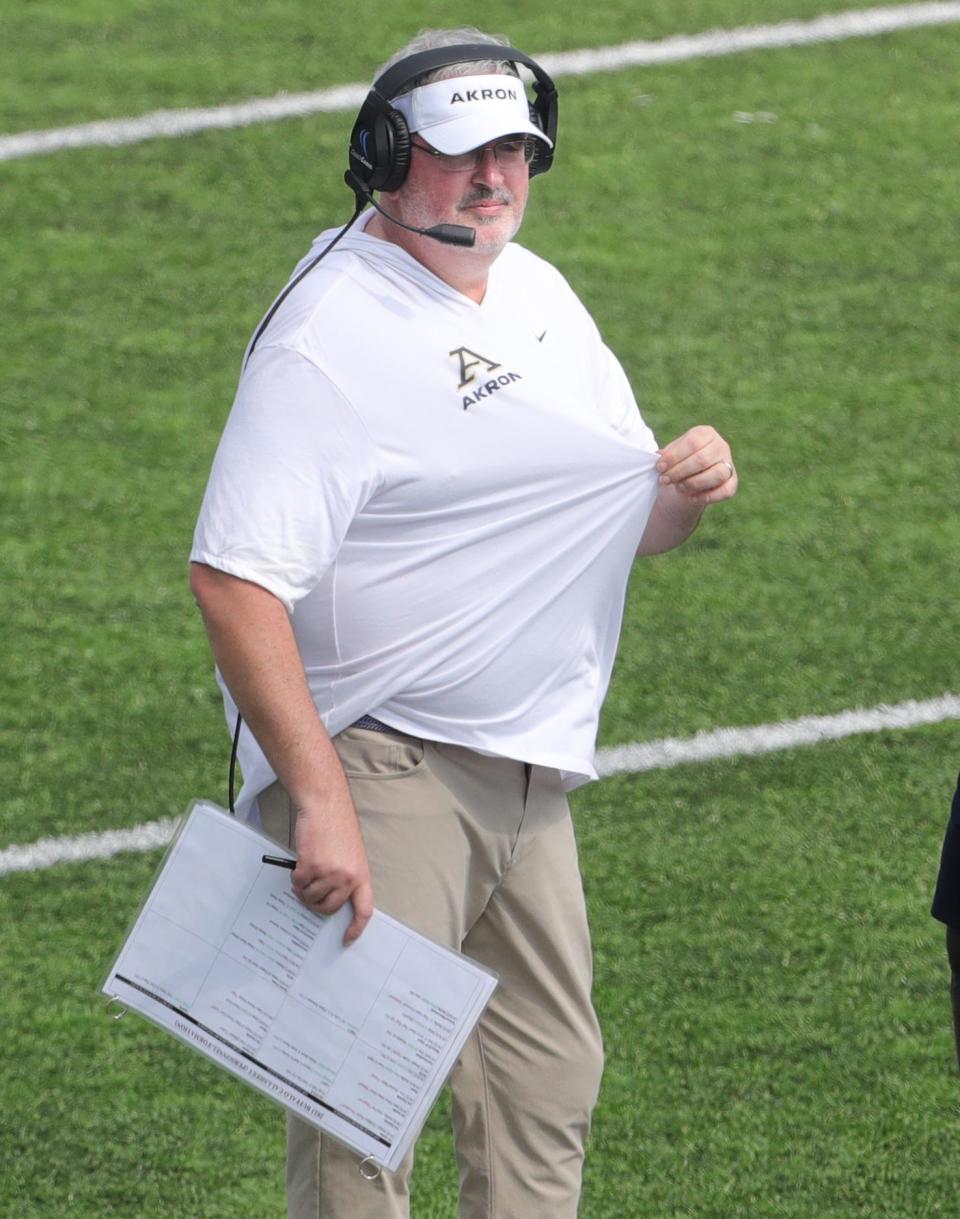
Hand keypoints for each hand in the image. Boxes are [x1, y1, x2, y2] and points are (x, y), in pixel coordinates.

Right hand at [291, 793, 373, 944]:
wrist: (326, 806)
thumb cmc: (338, 827)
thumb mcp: (351, 855)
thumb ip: (346, 876)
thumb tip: (332, 898)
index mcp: (361, 875)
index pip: (364, 910)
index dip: (356, 928)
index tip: (347, 939)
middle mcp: (347, 877)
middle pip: (329, 908)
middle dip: (317, 904)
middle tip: (310, 893)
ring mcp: (329, 873)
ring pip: (311, 897)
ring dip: (304, 890)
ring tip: (306, 872)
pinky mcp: (311, 866)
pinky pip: (298, 884)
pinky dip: (295, 878)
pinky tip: (300, 864)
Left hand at [655, 425, 737, 506]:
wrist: (689, 477)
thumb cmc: (680, 461)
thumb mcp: (672, 454)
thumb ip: (667, 454)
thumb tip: (659, 455)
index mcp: (706, 433)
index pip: (693, 442)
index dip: (675, 456)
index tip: (660, 467)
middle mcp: (721, 446)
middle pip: (703, 459)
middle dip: (680, 472)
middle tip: (665, 480)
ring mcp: (729, 464)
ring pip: (716, 475)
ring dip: (693, 483)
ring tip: (678, 487)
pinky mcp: (732, 482)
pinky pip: (725, 491)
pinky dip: (707, 496)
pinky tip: (691, 498)